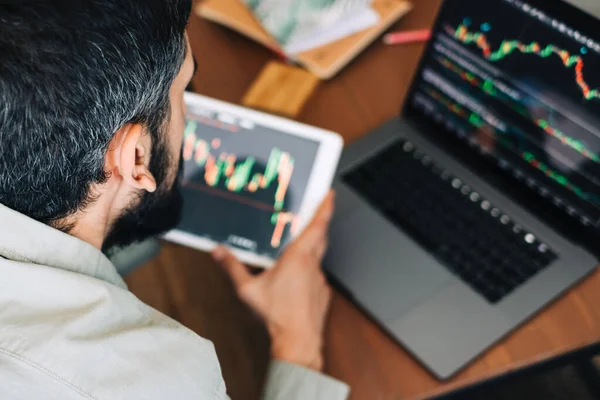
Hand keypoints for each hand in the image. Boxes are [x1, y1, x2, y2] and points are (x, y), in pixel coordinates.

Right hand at [212, 192, 335, 371]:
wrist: (298, 341)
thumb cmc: (276, 315)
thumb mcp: (248, 290)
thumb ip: (232, 267)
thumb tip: (217, 251)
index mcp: (298, 257)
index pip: (317, 226)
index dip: (325, 208)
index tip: (330, 194)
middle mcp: (313, 265)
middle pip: (321, 236)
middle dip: (320, 223)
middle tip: (315, 211)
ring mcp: (320, 279)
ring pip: (319, 257)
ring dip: (312, 248)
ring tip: (297, 248)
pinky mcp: (323, 293)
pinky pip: (317, 275)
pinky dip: (309, 271)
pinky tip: (296, 279)